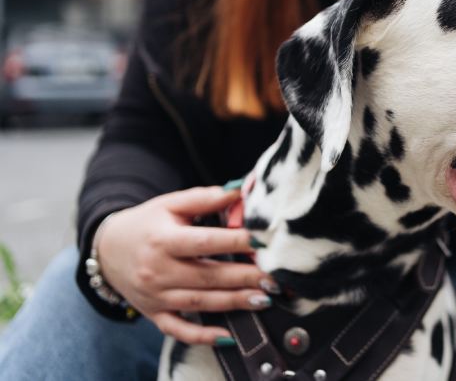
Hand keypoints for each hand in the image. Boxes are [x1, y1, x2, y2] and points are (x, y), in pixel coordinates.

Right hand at [96, 186, 277, 344]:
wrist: (108, 249)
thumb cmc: (147, 223)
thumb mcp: (171, 204)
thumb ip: (206, 197)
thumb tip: (241, 190)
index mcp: (163, 240)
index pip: (205, 241)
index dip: (236, 241)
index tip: (264, 241)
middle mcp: (158, 270)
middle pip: (207, 276)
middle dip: (244, 277)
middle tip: (275, 277)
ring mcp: (156, 296)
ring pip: (200, 303)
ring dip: (234, 303)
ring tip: (265, 298)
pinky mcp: (155, 314)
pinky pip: (179, 329)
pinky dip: (202, 336)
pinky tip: (228, 336)